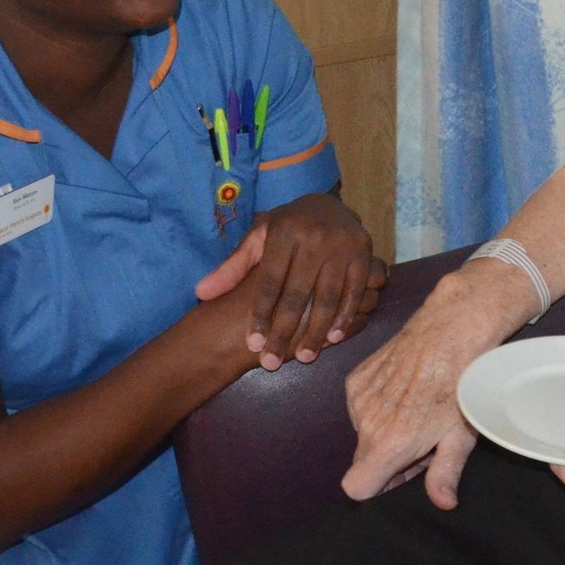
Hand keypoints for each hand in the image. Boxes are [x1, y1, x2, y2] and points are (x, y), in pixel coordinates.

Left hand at [194, 192, 383, 369]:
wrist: (329, 203)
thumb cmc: (287, 227)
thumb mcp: (258, 238)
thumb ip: (233, 266)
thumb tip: (201, 293)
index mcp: (283, 232)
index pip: (269, 280)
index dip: (260, 314)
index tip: (253, 344)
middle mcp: (314, 237)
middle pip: (297, 294)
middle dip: (284, 331)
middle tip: (271, 362)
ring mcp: (342, 245)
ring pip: (327, 297)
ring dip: (316, 330)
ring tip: (303, 357)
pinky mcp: (364, 253)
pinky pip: (354, 291)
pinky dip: (345, 317)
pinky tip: (333, 339)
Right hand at [340, 269, 523, 504]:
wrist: (451, 329)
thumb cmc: (461, 383)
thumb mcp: (461, 434)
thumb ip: (445, 473)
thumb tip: (442, 503)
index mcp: (389, 442)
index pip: (356, 487)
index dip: (380, 487)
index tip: (403, 473)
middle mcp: (365, 421)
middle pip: (365, 461)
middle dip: (391, 458)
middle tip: (425, 439)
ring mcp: (358, 397)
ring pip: (365, 432)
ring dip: (387, 431)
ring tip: (420, 411)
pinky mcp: (357, 377)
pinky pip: (361, 406)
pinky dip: (380, 407)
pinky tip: (408, 391)